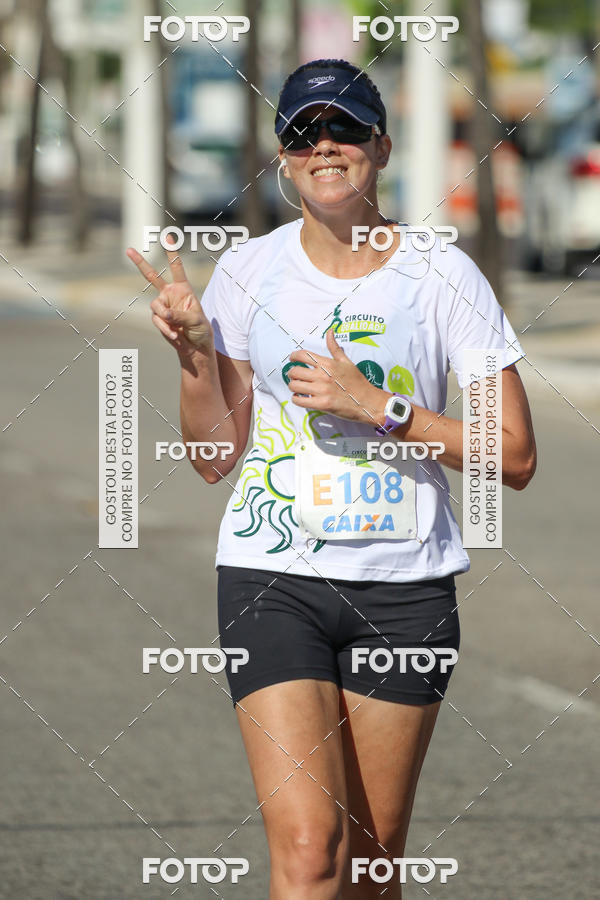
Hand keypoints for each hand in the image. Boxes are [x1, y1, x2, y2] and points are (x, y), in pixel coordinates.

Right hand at [126, 237, 212, 354]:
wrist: (195, 346)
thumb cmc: (200, 329)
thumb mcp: (196, 320)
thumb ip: (180, 315)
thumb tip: (165, 314)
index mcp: (183, 289)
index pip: (177, 268)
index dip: (172, 252)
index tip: (168, 236)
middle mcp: (171, 294)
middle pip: (152, 276)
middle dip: (140, 263)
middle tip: (128, 250)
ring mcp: (162, 306)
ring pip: (155, 306)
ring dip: (165, 318)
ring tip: (176, 328)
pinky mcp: (158, 318)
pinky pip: (157, 320)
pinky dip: (165, 328)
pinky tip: (174, 334)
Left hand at [286, 328, 383, 423]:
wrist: (367, 401)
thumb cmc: (357, 382)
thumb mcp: (346, 362)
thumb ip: (334, 347)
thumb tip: (329, 331)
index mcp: (327, 364)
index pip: (302, 355)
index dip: (293, 356)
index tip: (292, 359)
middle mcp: (323, 375)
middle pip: (295, 371)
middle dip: (291, 373)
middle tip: (294, 376)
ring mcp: (321, 390)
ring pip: (294, 386)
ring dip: (293, 386)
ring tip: (297, 387)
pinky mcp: (322, 404)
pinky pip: (299, 401)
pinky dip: (296, 399)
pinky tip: (300, 397)